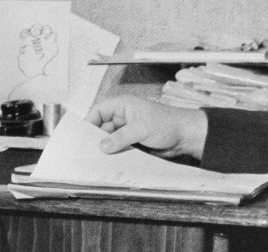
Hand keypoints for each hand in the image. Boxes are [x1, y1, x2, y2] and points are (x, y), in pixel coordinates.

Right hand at [85, 96, 207, 159]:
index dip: (89, 122)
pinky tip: (109, 163)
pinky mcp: (132, 142)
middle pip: (101, 127)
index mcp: (123, 105)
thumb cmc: (167, 123)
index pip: (98, 111)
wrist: (185, 136)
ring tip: (96, 160)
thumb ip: (121, 137)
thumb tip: (102, 146)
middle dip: (95, 139)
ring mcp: (127, 130)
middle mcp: (123, 117)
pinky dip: (114, 154)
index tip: (82, 138)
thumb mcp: (142, 128)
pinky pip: (118, 148)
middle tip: (87, 153)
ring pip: (109, 140)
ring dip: (105, 149)